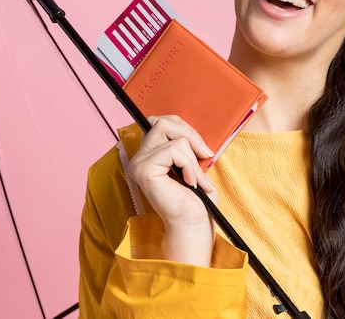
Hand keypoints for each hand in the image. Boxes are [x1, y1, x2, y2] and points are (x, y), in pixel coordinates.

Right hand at [127, 115, 216, 265]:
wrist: (193, 223)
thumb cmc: (195, 197)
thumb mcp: (192, 160)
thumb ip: (184, 141)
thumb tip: (188, 128)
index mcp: (149, 153)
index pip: (162, 121)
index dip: (184, 128)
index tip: (202, 148)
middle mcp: (139, 157)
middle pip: (164, 122)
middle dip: (191, 136)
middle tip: (206, 155)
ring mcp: (138, 163)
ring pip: (174, 138)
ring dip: (193, 158)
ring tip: (196, 178)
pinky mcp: (144, 170)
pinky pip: (175, 150)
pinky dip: (190, 165)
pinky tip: (189, 182)